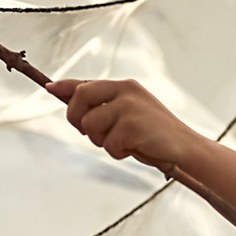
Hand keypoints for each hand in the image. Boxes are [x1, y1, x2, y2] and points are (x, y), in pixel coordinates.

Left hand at [50, 78, 201, 171]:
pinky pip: (108, 145)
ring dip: (103, 141)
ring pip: (90, 126)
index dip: (65, 86)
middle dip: (77, 120)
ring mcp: (129, 107)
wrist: (185, 148)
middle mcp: (126, 91)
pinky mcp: (132, 126)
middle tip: (94, 135)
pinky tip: (136, 148)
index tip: (50, 88)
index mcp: (125, 86)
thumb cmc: (154, 135)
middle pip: (80, 100)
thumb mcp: (129, 113)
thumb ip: (105, 106)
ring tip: (125, 142)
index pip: (86, 83)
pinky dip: (118, 153)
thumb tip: (70, 101)